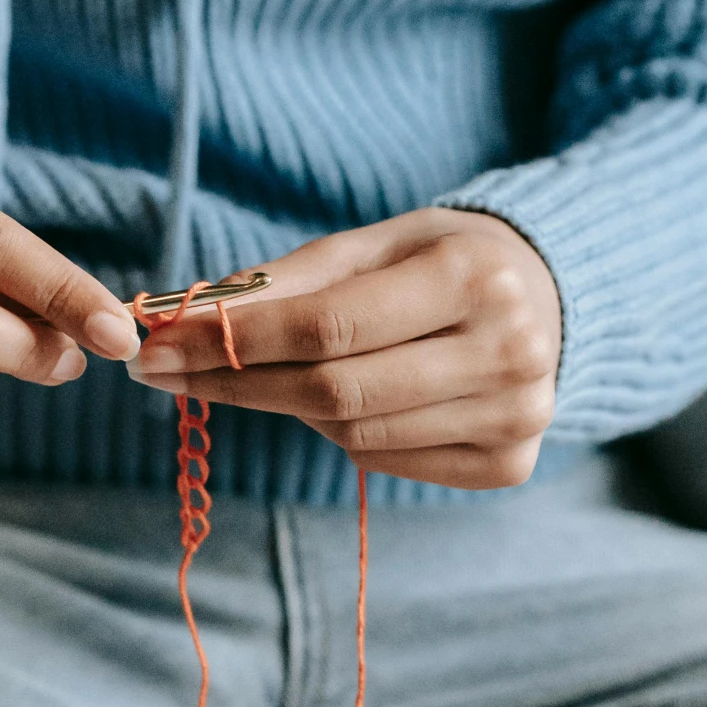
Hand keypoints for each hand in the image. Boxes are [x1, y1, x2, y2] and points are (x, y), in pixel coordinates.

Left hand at [128, 208, 561, 489]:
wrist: (548, 297)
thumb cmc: (442, 261)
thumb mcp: (375, 243)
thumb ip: (287, 280)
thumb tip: (186, 315)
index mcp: (475, 276)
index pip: (329, 326)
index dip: (233, 342)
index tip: (159, 345)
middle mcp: (511, 350)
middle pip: (335, 391)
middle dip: (234, 383)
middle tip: (162, 374)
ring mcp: (518, 416)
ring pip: (353, 433)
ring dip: (287, 406)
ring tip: (265, 374)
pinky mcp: (511, 464)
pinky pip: (385, 460)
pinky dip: (344, 434)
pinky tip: (341, 401)